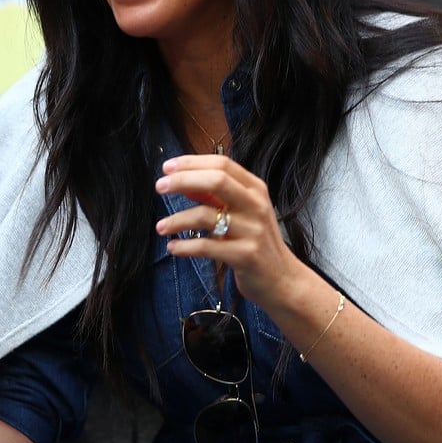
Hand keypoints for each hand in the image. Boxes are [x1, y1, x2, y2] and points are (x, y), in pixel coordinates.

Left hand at [153, 155, 305, 305]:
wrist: (282, 280)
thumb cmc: (256, 242)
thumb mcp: (240, 212)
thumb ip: (214, 195)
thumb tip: (182, 180)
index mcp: (255, 189)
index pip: (221, 164)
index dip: (191, 163)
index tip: (167, 168)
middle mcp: (256, 205)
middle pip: (216, 180)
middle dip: (183, 180)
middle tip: (159, 187)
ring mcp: (253, 230)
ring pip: (206, 215)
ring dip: (177, 220)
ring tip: (161, 227)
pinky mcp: (245, 256)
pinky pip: (207, 247)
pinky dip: (185, 247)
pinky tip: (173, 248)